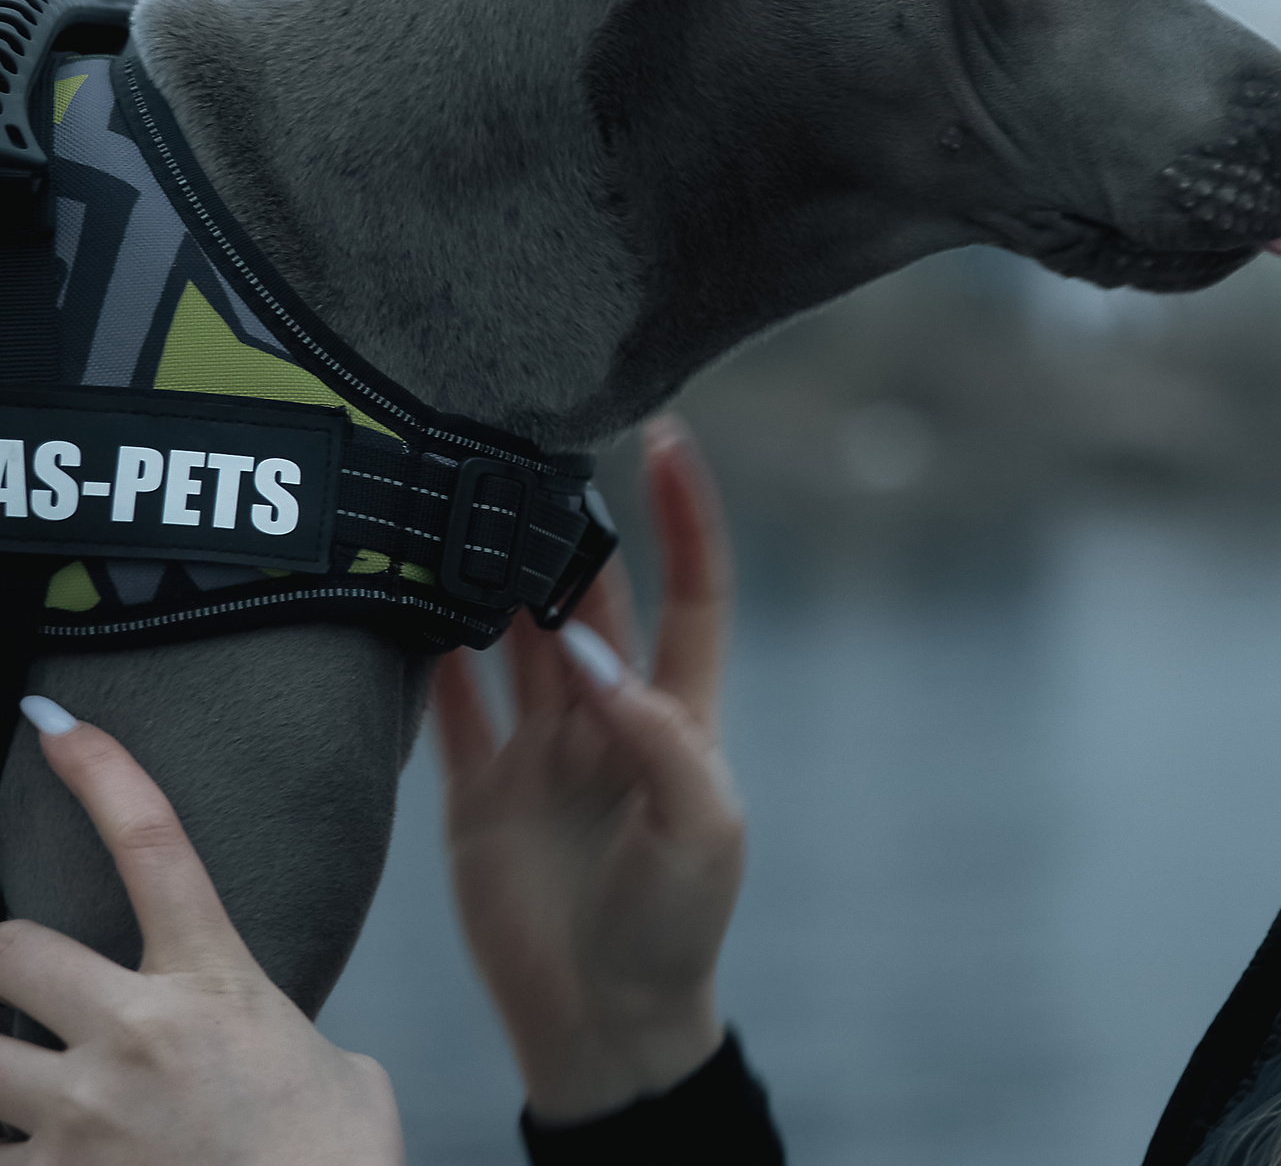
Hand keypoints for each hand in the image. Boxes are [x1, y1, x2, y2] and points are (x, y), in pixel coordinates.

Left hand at [0, 697, 401, 1162]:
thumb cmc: (336, 1157)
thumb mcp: (323, 1060)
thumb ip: (256, 1027)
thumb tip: (237, 1038)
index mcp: (215, 982)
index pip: (153, 844)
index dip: (101, 771)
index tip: (56, 724)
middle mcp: (135, 1035)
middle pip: (5, 950)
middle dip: (3, 963)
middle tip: (20, 984)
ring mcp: (82, 1116)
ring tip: (21, 1068)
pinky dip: (11, 1145)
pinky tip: (36, 1143)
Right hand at [435, 415, 745, 1124]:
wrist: (603, 1020)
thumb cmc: (675, 925)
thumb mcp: (701, 831)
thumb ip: (658, 742)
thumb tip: (599, 666)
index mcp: (679, 714)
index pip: (691, 592)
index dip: (685, 517)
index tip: (668, 437)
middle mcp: (609, 716)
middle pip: (587, 600)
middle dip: (565, 530)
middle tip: (524, 455)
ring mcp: (542, 749)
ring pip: (513, 637)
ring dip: (492, 577)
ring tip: (459, 504)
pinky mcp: (479, 791)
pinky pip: (449, 707)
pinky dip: (429, 657)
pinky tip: (401, 597)